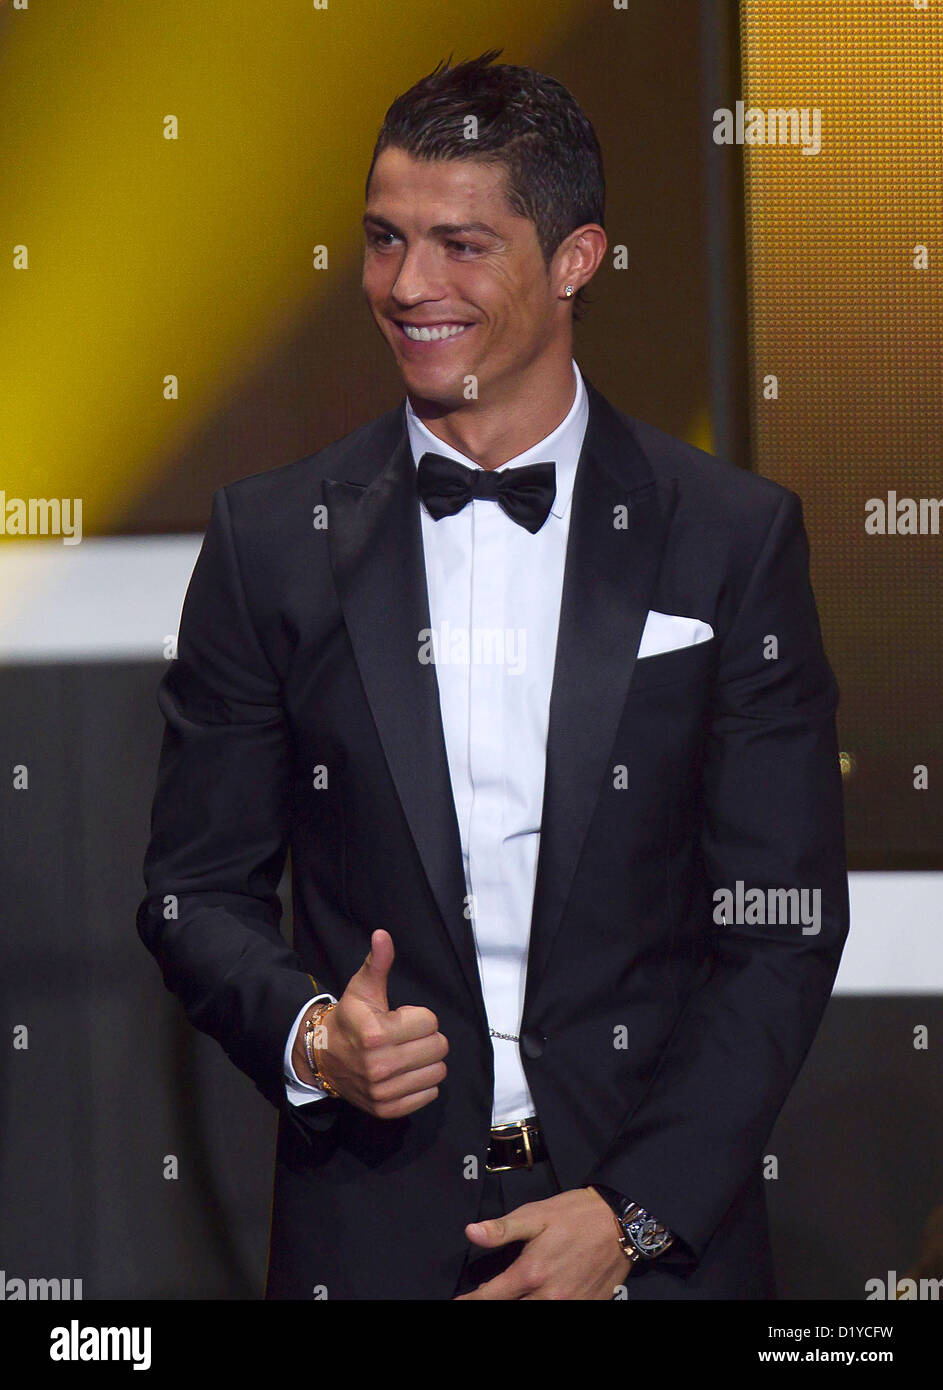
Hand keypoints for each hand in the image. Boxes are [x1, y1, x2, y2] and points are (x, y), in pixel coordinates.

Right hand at [294, 929, 448, 1118]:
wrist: (323, 1057)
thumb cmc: (350, 1019)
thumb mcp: (362, 988)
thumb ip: (377, 962)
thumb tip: (383, 935)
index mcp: (376, 1034)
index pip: (431, 1022)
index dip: (418, 1017)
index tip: (399, 1018)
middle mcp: (380, 1066)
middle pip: (438, 1047)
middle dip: (425, 1038)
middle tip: (405, 1036)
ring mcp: (383, 1091)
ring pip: (438, 1071)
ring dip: (426, 1061)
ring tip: (405, 1053)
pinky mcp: (387, 1109)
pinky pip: (429, 1094)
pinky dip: (422, 1082)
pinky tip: (404, 1072)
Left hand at [454, 1187, 633, 1299]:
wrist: (620, 1222)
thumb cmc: (574, 1215)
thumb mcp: (536, 1215)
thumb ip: (502, 1229)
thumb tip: (470, 1233)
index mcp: (531, 1272)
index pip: (490, 1297)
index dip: (470, 1302)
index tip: (457, 1303)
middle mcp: (549, 1296)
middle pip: (511, 1311)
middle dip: (494, 1305)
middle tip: (484, 1298)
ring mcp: (570, 1305)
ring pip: (536, 1315)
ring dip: (519, 1308)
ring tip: (510, 1298)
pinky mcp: (587, 1307)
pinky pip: (562, 1315)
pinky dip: (545, 1308)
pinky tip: (540, 1299)